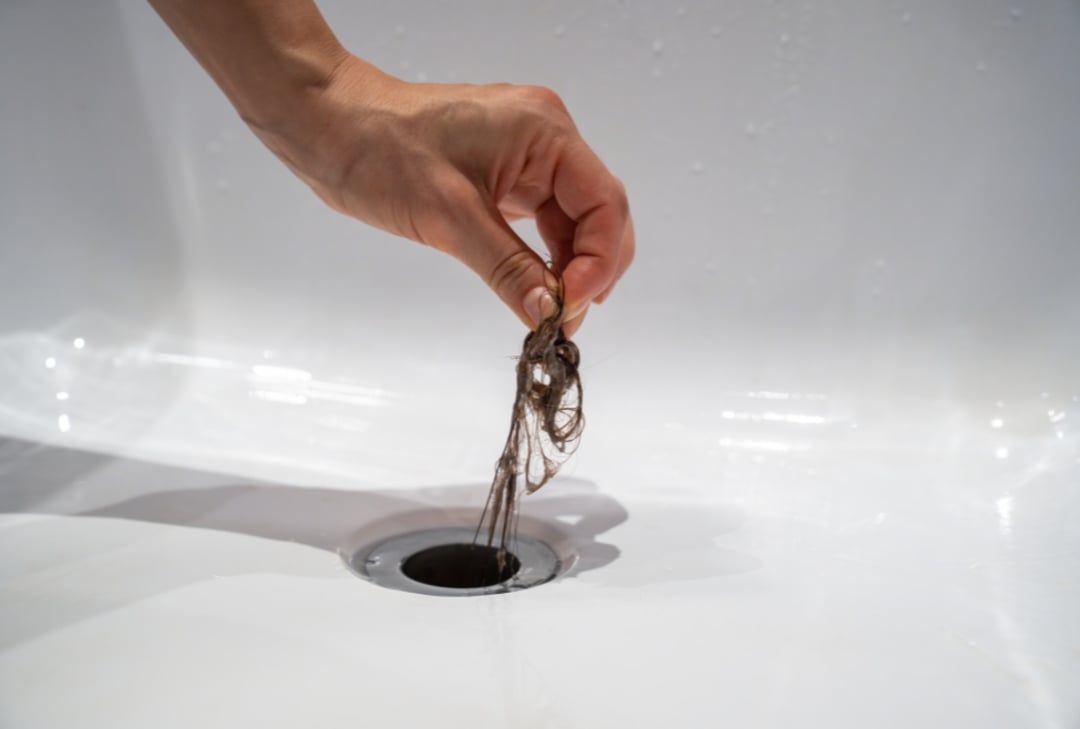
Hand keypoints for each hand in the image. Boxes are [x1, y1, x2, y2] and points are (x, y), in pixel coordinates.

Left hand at [254, 57, 634, 335]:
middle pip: (598, 213)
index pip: (604, 202)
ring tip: (551, 314)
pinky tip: (537, 289)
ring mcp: (528, 155)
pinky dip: (544, 258)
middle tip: (565, 320)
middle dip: (592, 269)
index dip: (599, 261)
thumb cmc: (383, 154)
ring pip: (572, 222)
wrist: (330, 125)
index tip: (570, 307)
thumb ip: (509, 268)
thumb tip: (551, 314)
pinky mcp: (505, 173)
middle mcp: (547, 138)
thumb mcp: (450, 218)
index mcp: (545, 132)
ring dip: (569, 269)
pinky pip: (542, 221)